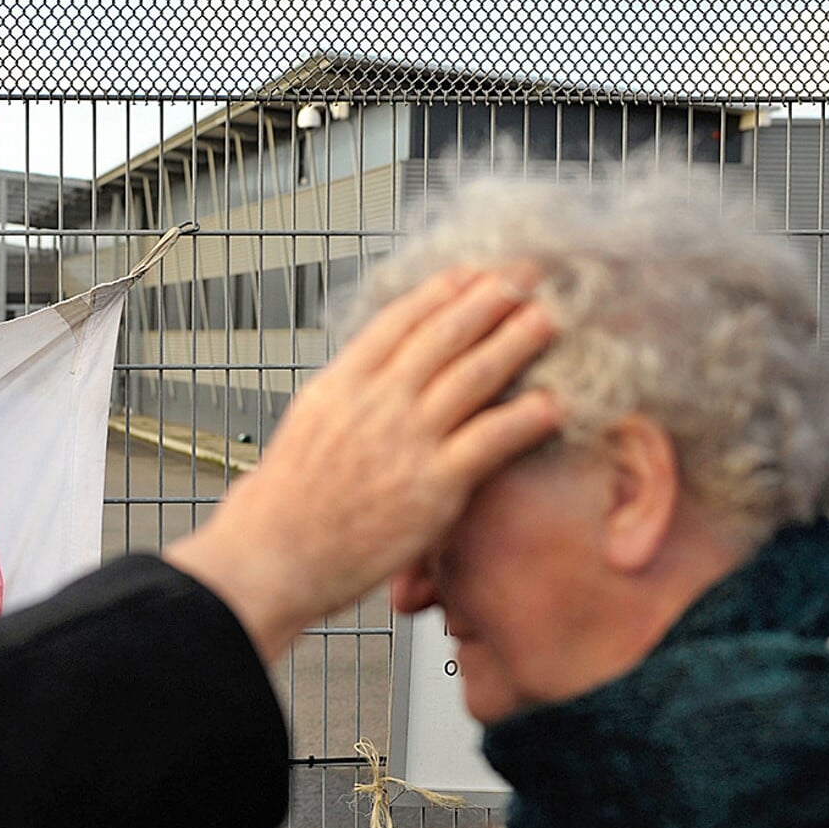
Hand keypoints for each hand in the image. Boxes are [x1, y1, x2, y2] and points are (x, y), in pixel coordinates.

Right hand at [169, 263, 558, 660]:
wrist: (273, 555)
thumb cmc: (285, 502)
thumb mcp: (307, 423)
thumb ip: (348, 393)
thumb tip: (376, 370)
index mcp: (341, 382)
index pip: (401, 320)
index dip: (444, 291)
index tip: (474, 272)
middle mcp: (375, 402)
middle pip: (445, 335)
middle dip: (491, 298)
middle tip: (528, 275)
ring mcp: (406, 441)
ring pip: (475, 376)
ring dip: (518, 341)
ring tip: (550, 318)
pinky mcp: (433, 486)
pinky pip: (492, 440)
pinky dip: (527, 417)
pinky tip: (555, 402)